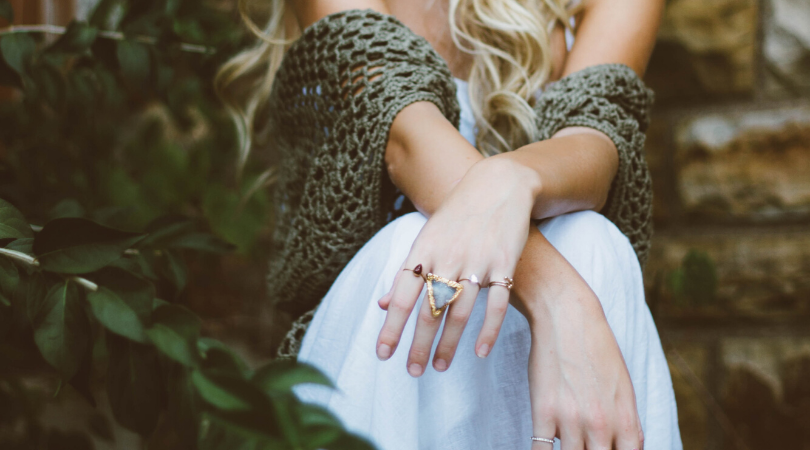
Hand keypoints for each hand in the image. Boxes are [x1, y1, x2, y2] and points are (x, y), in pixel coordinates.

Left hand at [375, 155, 539, 375]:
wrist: (497, 185)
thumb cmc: (456, 216)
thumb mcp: (425, 239)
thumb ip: (405, 273)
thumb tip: (382, 305)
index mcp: (423, 251)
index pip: (402, 297)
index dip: (391, 328)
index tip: (383, 354)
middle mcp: (447, 257)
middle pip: (429, 310)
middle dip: (418, 345)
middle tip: (412, 372)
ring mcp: (477, 261)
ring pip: (460, 312)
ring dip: (448, 344)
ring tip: (440, 367)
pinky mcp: (504, 263)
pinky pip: (496, 304)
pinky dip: (488, 330)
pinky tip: (480, 352)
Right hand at [520, 237, 643, 449]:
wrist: (568, 316)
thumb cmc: (596, 348)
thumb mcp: (623, 386)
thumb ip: (626, 422)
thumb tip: (628, 446)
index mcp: (625, 420)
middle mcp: (601, 424)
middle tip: (584, 445)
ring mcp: (571, 420)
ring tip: (567, 440)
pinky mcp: (544, 412)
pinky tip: (545, 446)